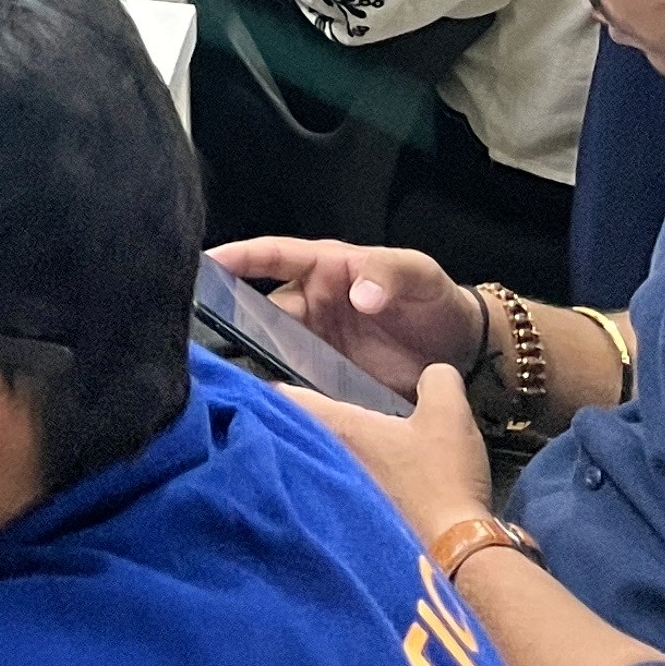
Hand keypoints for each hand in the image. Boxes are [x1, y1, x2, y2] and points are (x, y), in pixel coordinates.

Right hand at [209, 238, 483, 401]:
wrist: (462, 350)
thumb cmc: (434, 298)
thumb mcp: (418, 274)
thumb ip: (387, 274)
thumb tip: (356, 295)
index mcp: (326, 268)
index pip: (274, 256)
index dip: (239, 257)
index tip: (204, 263)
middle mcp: (312, 305)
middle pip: (262, 311)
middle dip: (232, 321)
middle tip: (203, 339)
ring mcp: (318, 344)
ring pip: (272, 350)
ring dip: (252, 362)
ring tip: (225, 379)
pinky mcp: (330, 381)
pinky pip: (298, 385)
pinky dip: (282, 395)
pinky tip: (267, 410)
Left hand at [285, 363, 494, 545]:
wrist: (456, 554)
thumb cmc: (443, 479)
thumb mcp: (449, 415)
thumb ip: (436, 380)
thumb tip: (430, 375)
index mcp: (341, 430)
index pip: (288, 400)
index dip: (277, 389)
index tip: (269, 384)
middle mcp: (327, 463)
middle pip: (296, 436)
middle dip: (293, 423)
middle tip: (300, 411)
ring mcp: (335, 497)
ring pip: (311, 466)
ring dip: (314, 456)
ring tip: (327, 446)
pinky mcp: (351, 526)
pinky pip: (327, 495)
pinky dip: (332, 486)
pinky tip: (355, 484)